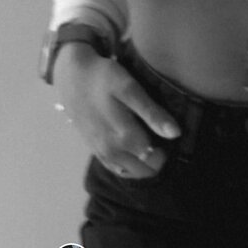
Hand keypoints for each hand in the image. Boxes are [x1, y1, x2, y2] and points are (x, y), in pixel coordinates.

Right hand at [54, 43, 180, 179]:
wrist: (71, 75)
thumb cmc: (103, 78)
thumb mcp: (130, 89)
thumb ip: (152, 113)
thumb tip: (176, 133)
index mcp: (125, 137)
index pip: (156, 158)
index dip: (167, 149)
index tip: (168, 134)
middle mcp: (112, 151)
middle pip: (144, 170)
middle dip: (156, 159)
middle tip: (160, 138)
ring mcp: (101, 153)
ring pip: (130, 172)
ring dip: (142, 164)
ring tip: (149, 142)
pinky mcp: (93, 149)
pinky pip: (115, 168)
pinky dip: (128, 164)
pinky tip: (132, 149)